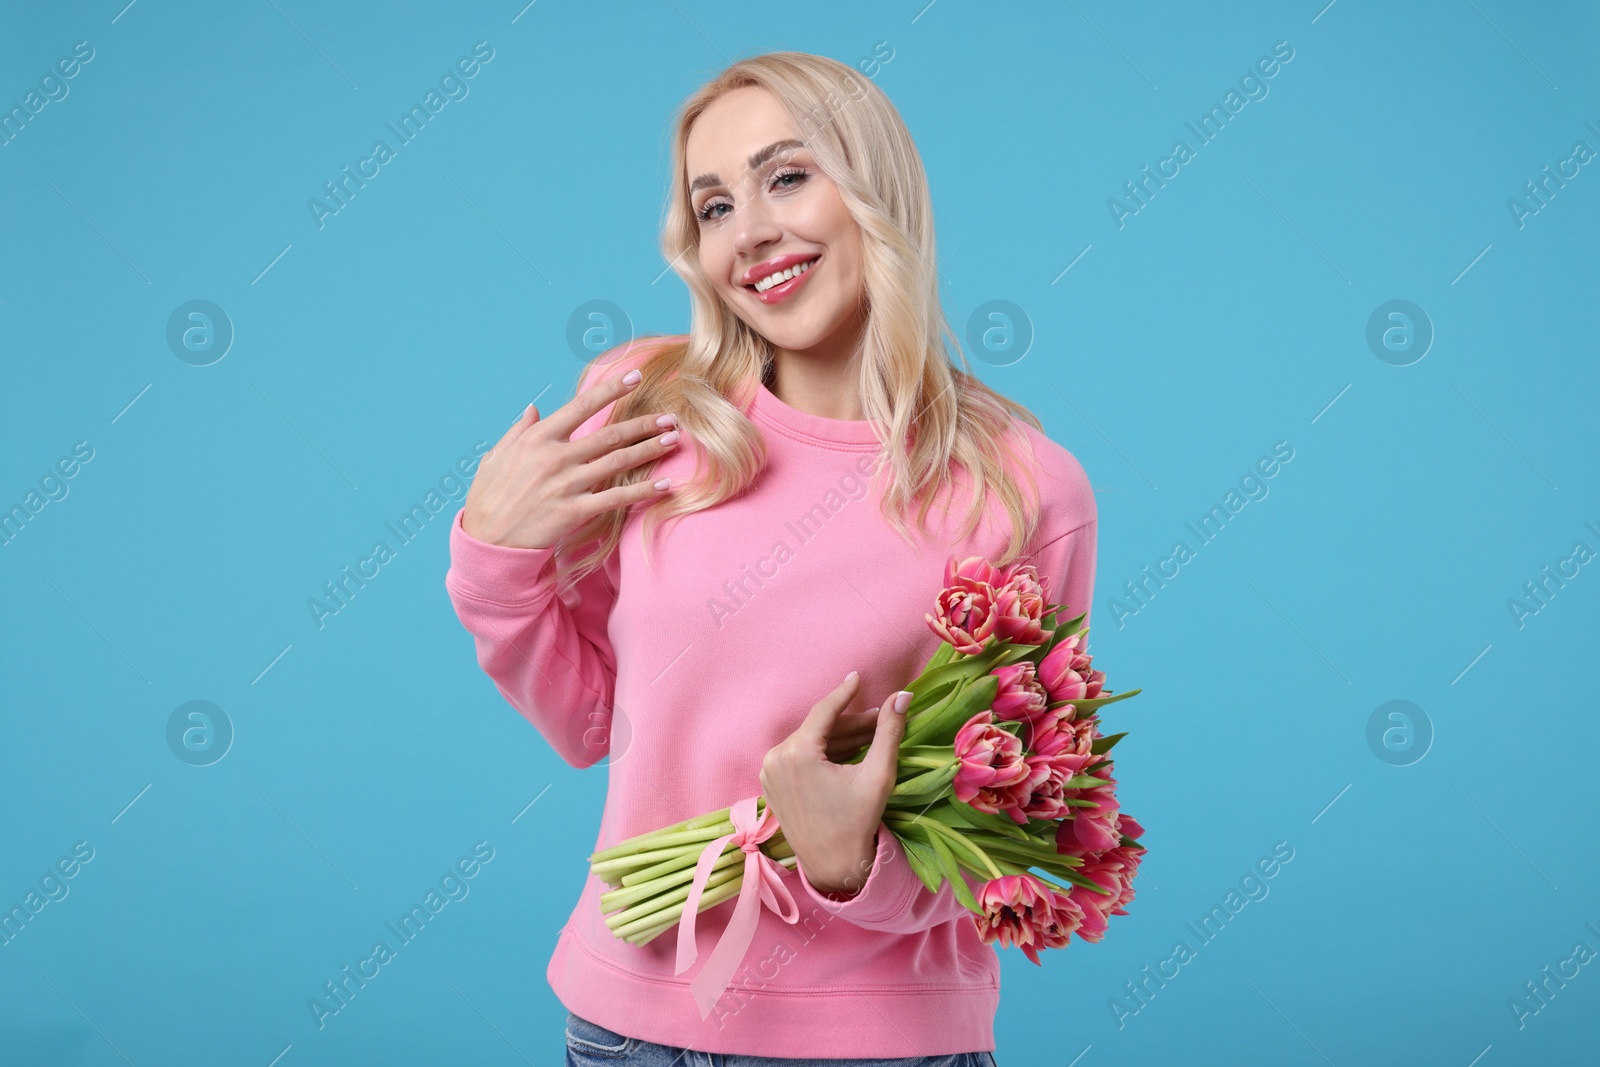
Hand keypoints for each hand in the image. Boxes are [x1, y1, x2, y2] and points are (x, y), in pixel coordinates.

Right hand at [462, 368, 680, 548]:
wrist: (487, 542)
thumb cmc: (488, 499)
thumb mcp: (496, 457)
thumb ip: (518, 431)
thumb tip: (532, 408)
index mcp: (537, 438)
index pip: (581, 406)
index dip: (611, 390)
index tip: (635, 376)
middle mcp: (555, 456)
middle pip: (609, 434)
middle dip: (644, 423)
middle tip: (671, 417)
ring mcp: (566, 484)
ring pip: (617, 461)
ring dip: (649, 449)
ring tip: (674, 440)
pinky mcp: (574, 511)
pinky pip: (616, 498)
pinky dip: (642, 491)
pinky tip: (664, 484)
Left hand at [759, 673, 911, 896]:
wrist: (832, 865)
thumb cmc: (857, 821)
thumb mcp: (877, 774)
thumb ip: (889, 731)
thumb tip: (903, 695)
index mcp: (797, 752)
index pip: (825, 711)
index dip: (844, 693)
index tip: (858, 677)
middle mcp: (776, 758)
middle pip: (818, 729)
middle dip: (851, 723)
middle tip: (880, 717)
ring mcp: (769, 773)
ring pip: (809, 743)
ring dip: (839, 738)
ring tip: (871, 736)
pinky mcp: (770, 785)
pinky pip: (798, 758)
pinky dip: (822, 753)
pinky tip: (848, 753)